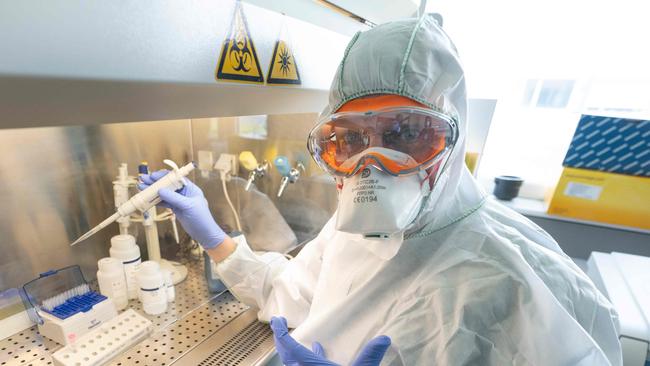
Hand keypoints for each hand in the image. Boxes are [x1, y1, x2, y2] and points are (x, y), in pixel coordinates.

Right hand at [139, 170, 225, 248]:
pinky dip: (156, 201)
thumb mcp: (188, 206)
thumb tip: (161, 190)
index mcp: (191, 188)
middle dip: (155, 182)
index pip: (176, 178)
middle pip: (168, 185)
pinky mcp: (176, 208)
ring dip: (153, 191)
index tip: (153, 176)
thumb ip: (174, 198)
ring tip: (142, 188)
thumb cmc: (202, 219)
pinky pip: (164, 202)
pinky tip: (148, 199)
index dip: (164, 176)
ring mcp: (179, 201)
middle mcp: (185, 193)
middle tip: (143, 180)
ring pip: (164, 193)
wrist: (205, 234)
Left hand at [270, 316, 390, 365]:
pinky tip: (317, 352)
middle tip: (279, 324)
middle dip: (280, 338)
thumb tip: (385, 338)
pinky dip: (305, 360)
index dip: (279, 331)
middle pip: (285, 354)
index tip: (276, 319)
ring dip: (292, 351)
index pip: (288, 346)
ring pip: (292, 364)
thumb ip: (370, 356)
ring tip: (296, 340)